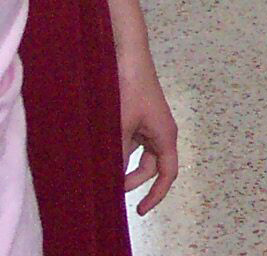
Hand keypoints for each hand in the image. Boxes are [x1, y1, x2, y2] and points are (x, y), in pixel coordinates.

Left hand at [117, 44, 179, 213]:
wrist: (126, 56)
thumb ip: (118, 154)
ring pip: (137, 154)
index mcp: (165, 135)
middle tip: (110, 187)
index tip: (140, 210)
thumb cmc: (130, 89)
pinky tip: (99, 149)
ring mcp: (148, 124)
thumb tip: (112, 178)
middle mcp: (159, 132)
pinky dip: (116, 149)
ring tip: (101, 168)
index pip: (167, 173)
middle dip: (132, 180)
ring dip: (121, 163)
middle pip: (150, 167)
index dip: (156, 194)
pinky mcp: (136, 116)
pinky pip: (129, 141)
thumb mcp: (122, 126)